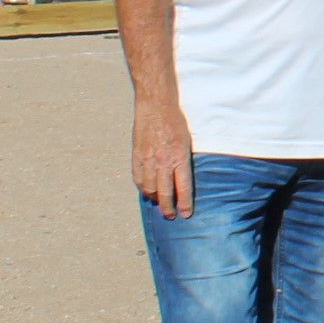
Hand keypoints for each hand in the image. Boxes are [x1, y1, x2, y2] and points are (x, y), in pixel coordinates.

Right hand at [133, 101, 195, 218]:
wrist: (156, 106)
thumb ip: (184, 160)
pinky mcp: (137, 155)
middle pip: (164, 192)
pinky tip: (146, 191)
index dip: (183, 203)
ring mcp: (148, 159)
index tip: (185, 214)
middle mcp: (163, 161)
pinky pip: (137, 177)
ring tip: (159, 204)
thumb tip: (182, 178)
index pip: (182, 187)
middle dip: (167, 207)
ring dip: (154, 198)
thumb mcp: (187, 141)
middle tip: (170, 216)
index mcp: (179, 158)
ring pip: (149, 187)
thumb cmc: (176, 122)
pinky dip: (142, 187)